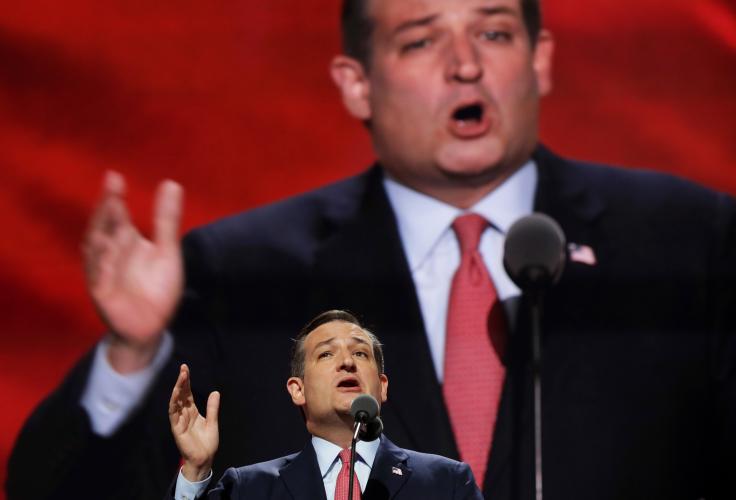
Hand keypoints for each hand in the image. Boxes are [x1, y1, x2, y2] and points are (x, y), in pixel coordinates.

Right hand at [83, 171, 183, 371]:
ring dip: (102, 235)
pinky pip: (99, 280)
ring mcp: (103, 274)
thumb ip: (166, 221)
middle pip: (102, 229)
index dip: (113, 197)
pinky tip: (105, 251)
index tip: (114, 176)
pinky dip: (102, 267)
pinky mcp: (103, 295)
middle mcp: (109, 254)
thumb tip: (171, 183)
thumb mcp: (167, 251)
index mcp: (123, 241)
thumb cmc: (156, 288)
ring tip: (109, 216)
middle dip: (105, 211)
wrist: (151, 327)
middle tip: (112, 192)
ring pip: (97, 253)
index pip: (115, 215)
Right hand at [169, 364, 219, 481]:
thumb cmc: (207, 443)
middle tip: (183, 368)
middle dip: (182, 382)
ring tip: (181, 377)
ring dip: (177, 389)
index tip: (186, 369)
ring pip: (176, 402)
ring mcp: (179, 421)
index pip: (187, 394)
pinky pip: (173, 414)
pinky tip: (175, 393)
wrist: (204, 459)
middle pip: (181, 395)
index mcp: (192, 412)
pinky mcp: (177, 428)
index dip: (186, 382)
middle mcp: (184, 414)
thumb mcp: (212, 422)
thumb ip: (212, 408)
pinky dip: (174, 403)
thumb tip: (215, 392)